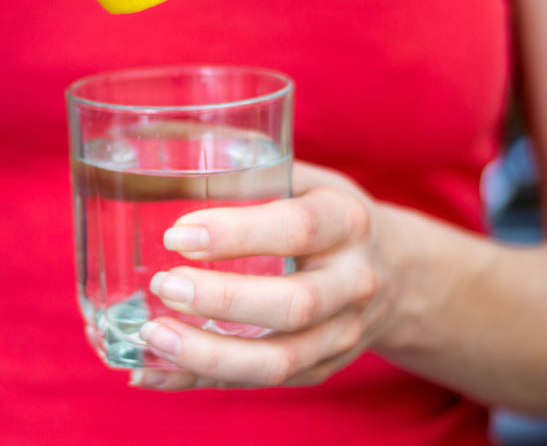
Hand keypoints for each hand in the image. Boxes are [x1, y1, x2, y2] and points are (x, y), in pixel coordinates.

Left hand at [129, 161, 398, 389]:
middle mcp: (353, 281)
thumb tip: (157, 162)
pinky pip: (261, 384)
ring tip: (153, 336)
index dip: (236, 234)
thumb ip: (244, 172)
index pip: (297, 228)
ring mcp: (342, 333)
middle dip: (221, 300)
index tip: (178, 234)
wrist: (393, 270)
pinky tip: (155, 369)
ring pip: (280, 360)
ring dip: (209, 355)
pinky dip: (202, 381)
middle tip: (165, 285)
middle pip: (293, 304)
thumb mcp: (302, 178)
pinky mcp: (322, 368)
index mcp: (346, 220)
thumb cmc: (325, 212)